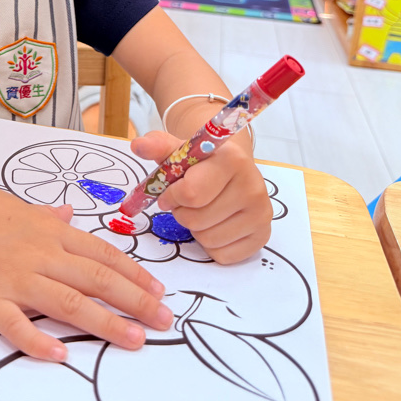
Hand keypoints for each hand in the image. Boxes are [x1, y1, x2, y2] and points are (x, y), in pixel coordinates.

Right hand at [0, 166, 172, 360]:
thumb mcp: (23, 208)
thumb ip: (49, 218)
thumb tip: (69, 216)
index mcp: (52, 233)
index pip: (104, 255)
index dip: (135, 275)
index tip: (160, 292)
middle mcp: (41, 254)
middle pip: (97, 279)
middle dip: (136, 301)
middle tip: (166, 321)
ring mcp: (14, 277)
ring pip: (69, 302)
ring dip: (106, 322)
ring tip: (136, 340)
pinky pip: (15, 324)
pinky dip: (38, 340)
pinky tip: (61, 355)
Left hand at [131, 131, 271, 263]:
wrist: (232, 171)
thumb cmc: (201, 164)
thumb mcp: (180, 151)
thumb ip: (157, 146)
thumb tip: (137, 145)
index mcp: (232, 159)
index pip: (191, 192)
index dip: (172, 196)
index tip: (170, 192)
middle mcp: (253, 186)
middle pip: (196, 220)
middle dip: (183, 213)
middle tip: (187, 203)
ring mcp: (261, 213)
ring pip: (208, 240)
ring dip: (196, 230)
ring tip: (203, 212)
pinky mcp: (262, 236)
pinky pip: (222, 255)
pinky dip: (212, 246)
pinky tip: (216, 225)